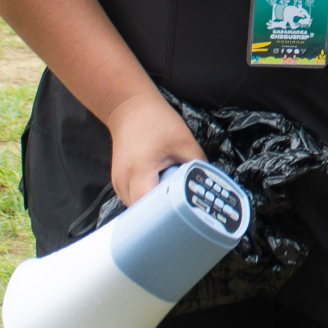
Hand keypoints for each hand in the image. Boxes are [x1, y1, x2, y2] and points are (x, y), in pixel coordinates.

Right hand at [106, 90, 205, 206]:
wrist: (130, 108)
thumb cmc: (156, 121)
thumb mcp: (184, 141)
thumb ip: (197, 163)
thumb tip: (210, 181)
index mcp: (139, 171)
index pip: (146, 209)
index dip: (163, 217)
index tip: (179, 220)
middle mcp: (123, 181)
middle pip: (141, 212)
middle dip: (161, 214)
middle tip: (181, 210)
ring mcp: (118, 183)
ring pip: (136, 208)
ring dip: (154, 207)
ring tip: (171, 198)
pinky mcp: (120, 182)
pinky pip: (134, 199)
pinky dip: (148, 198)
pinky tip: (160, 190)